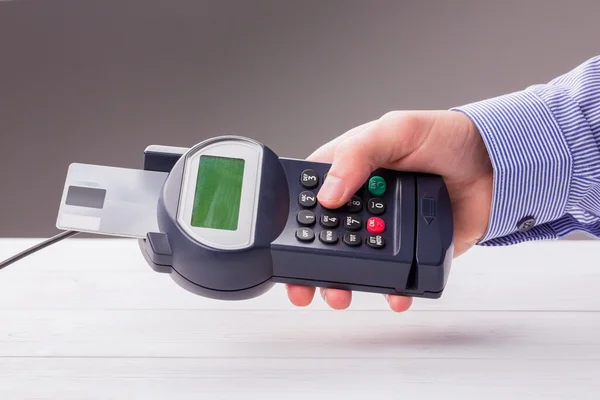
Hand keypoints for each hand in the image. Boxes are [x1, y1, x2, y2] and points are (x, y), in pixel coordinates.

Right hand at [286, 110, 492, 310]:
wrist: (497, 165)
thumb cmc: (446, 137)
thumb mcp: (396, 131)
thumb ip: (359, 154)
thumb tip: (329, 193)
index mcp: (351, 169)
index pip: (313, 194)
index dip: (296, 218)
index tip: (285, 241)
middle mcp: (364, 200)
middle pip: (327, 235)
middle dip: (312, 263)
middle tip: (305, 284)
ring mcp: (386, 227)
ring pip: (354, 260)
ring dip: (342, 281)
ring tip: (340, 294)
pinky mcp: (411, 247)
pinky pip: (395, 273)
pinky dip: (389, 288)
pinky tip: (390, 295)